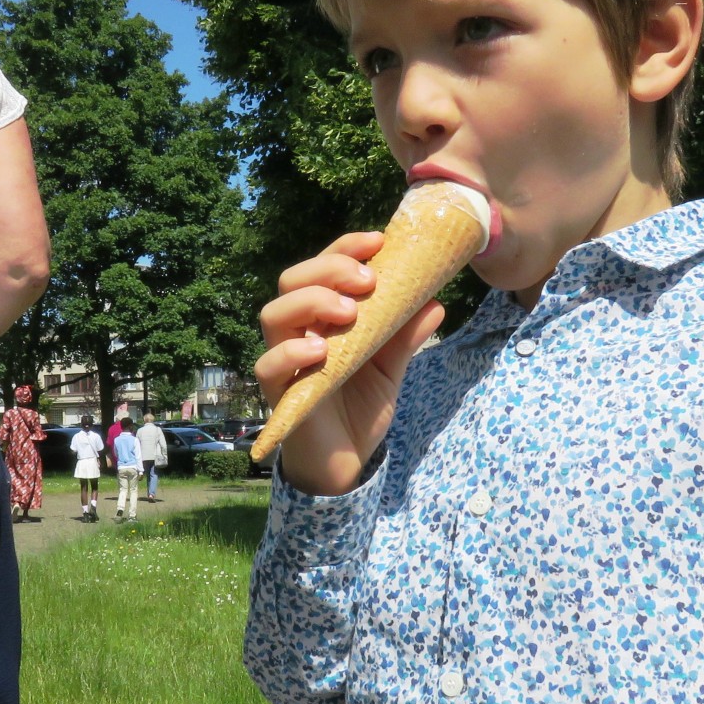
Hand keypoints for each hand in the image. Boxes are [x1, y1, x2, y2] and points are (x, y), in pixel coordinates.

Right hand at [254, 232, 445, 497]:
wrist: (347, 462)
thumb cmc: (361, 409)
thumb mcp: (391, 368)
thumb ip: (406, 336)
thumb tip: (434, 301)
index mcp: (322, 316)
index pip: (323, 268)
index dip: (346, 248)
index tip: (379, 242)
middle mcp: (298, 331)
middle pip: (292, 281)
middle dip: (329, 269)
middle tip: (368, 281)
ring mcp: (285, 360)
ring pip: (273, 314)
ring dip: (311, 302)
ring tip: (348, 312)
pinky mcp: (278, 393)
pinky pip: (268, 365)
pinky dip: (292, 352)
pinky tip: (320, 352)